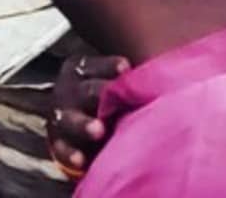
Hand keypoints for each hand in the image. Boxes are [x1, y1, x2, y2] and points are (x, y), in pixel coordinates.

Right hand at [47, 54, 129, 174]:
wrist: (91, 132)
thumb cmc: (114, 104)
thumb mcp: (119, 86)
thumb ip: (132, 83)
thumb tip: (166, 77)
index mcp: (82, 72)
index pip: (93, 65)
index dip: (108, 66)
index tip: (125, 67)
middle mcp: (69, 92)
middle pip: (83, 91)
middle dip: (97, 94)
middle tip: (110, 100)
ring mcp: (62, 117)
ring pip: (67, 118)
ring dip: (82, 124)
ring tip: (98, 131)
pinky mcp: (60, 143)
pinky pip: (61, 148)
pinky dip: (70, 154)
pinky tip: (81, 160)